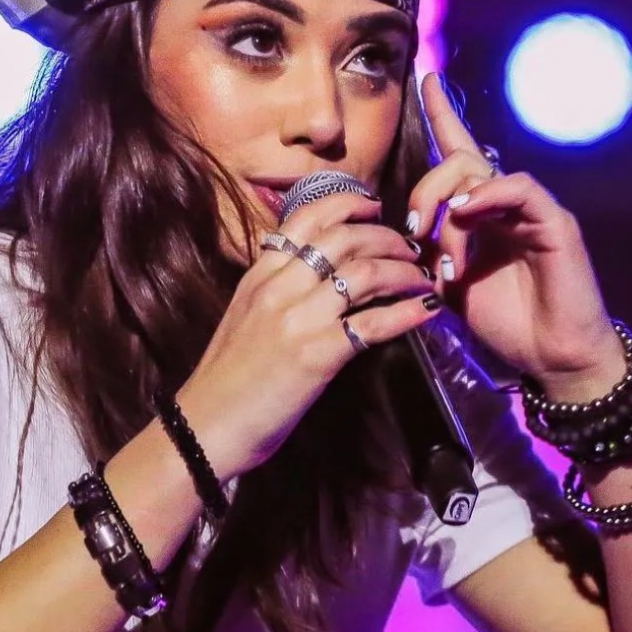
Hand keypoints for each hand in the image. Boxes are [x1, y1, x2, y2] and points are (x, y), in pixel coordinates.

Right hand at [176, 192, 439, 481]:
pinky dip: (406, 313)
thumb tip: (316, 271)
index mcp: (259, 275)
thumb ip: (276, 287)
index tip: (374, 206)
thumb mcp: (245, 315)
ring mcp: (297, 320)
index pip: (306, 218)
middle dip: (386, 237)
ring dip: (403, 271)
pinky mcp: (316, 355)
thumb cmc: (226, 378)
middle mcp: (278, 288)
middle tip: (410, 248)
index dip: (347, 203)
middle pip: (344, 239)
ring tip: (423, 278)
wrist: (204, 427)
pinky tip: (426, 311)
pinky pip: (372, 323)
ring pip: (364, 273)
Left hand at [407, 73, 624, 400]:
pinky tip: (467, 213)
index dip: (443, 115)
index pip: (461, 152)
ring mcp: (533, 209)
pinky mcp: (555, 222)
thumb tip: (409, 232)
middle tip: (412, 231)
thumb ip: (432, 250)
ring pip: (481, 172)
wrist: (552, 359)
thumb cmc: (506, 323)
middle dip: (424, 190)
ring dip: (448, 205)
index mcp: (483, 212)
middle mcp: (507, 203)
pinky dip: (489, 195)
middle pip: (457, 161)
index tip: (426, 79)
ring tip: (440, 251)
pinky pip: (520, 187)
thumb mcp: (450, 284)